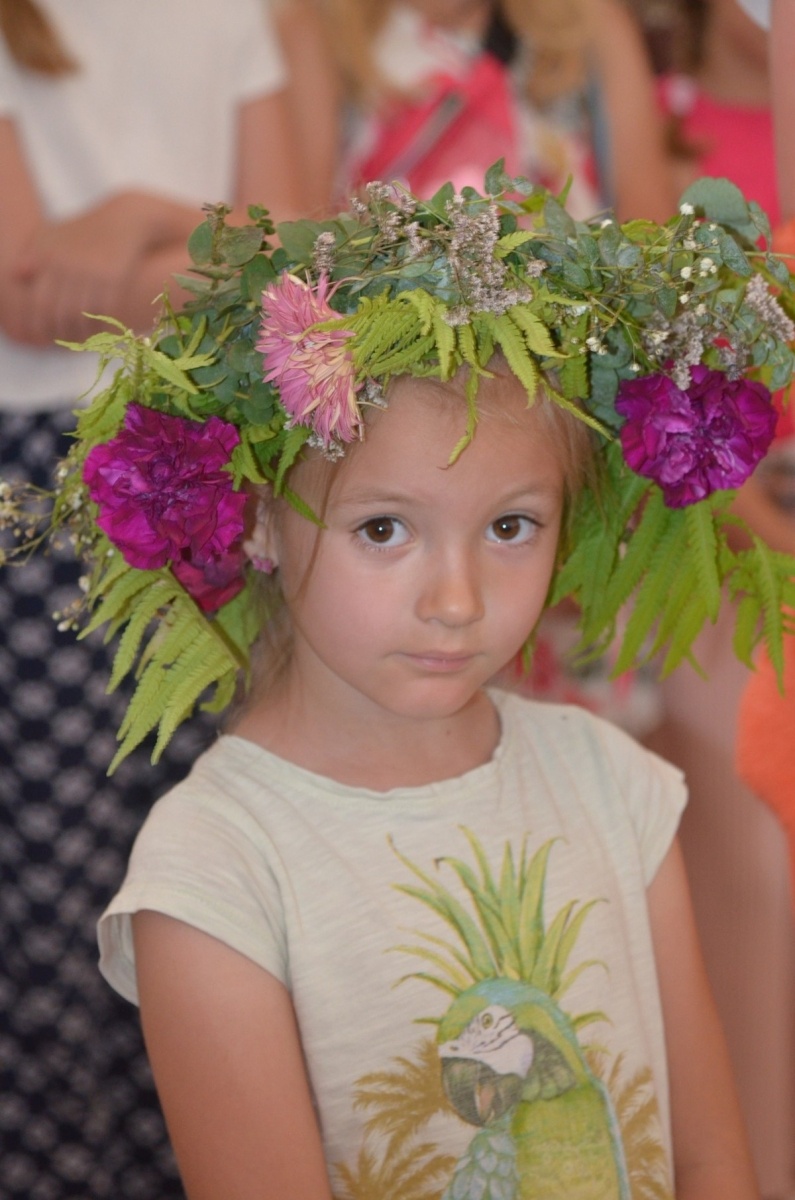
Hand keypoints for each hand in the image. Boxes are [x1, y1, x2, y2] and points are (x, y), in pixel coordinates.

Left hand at [8, 192, 201, 343]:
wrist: (125, 221)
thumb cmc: (86, 230)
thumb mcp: (55, 235)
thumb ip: (33, 254)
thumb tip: (16, 274)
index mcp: (49, 255)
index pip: (39, 301)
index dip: (40, 323)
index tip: (42, 335)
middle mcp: (68, 265)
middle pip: (59, 312)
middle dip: (60, 331)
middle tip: (62, 341)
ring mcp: (92, 273)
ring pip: (81, 315)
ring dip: (80, 332)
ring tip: (80, 339)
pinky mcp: (115, 279)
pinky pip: (104, 312)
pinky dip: (100, 325)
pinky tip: (98, 329)